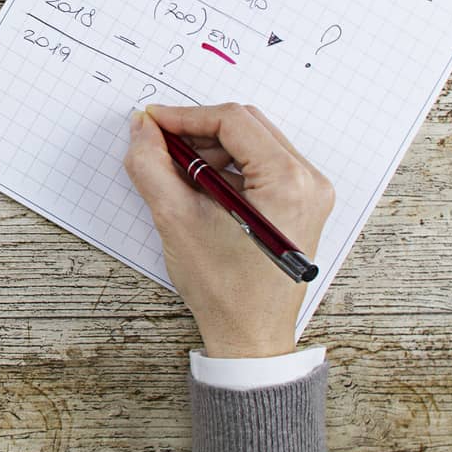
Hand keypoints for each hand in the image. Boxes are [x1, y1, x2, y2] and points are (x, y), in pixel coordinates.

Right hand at [124, 103, 334, 357]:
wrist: (251, 335)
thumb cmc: (224, 288)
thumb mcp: (176, 219)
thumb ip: (151, 165)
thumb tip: (141, 128)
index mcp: (288, 182)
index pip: (232, 121)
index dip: (185, 116)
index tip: (152, 123)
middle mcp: (309, 181)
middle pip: (247, 126)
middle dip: (198, 130)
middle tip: (160, 143)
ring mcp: (310, 193)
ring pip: (254, 142)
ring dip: (211, 148)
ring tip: (177, 172)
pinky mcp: (302, 203)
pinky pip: (262, 165)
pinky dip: (227, 166)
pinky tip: (199, 186)